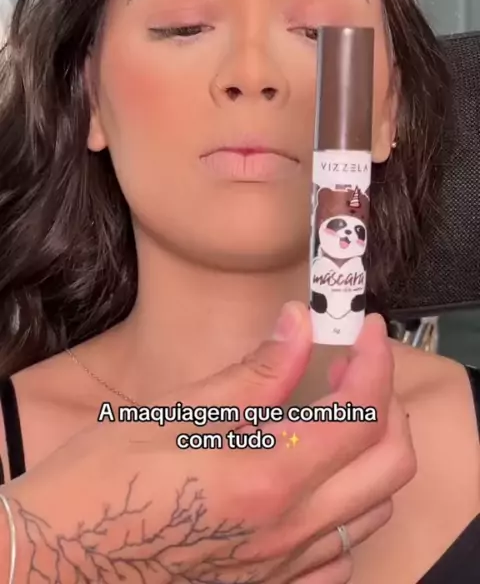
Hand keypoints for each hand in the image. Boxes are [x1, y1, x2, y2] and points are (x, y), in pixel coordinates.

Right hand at [2, 304, 414, 583]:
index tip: (366, 329)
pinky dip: (347, 507)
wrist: (55, 561)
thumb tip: (298, 325)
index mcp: (263, 479)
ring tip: (335, 413)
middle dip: (388, 403)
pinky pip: (338, 554)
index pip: (358, 415)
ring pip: (372, 509)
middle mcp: (286, 530)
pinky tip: (313, 478)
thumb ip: (252, 374)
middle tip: (354, 367)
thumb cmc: (100, 481)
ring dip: (371, 451)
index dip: (374, 361)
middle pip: (389, 465)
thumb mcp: (173, 413)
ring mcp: (281, 566)